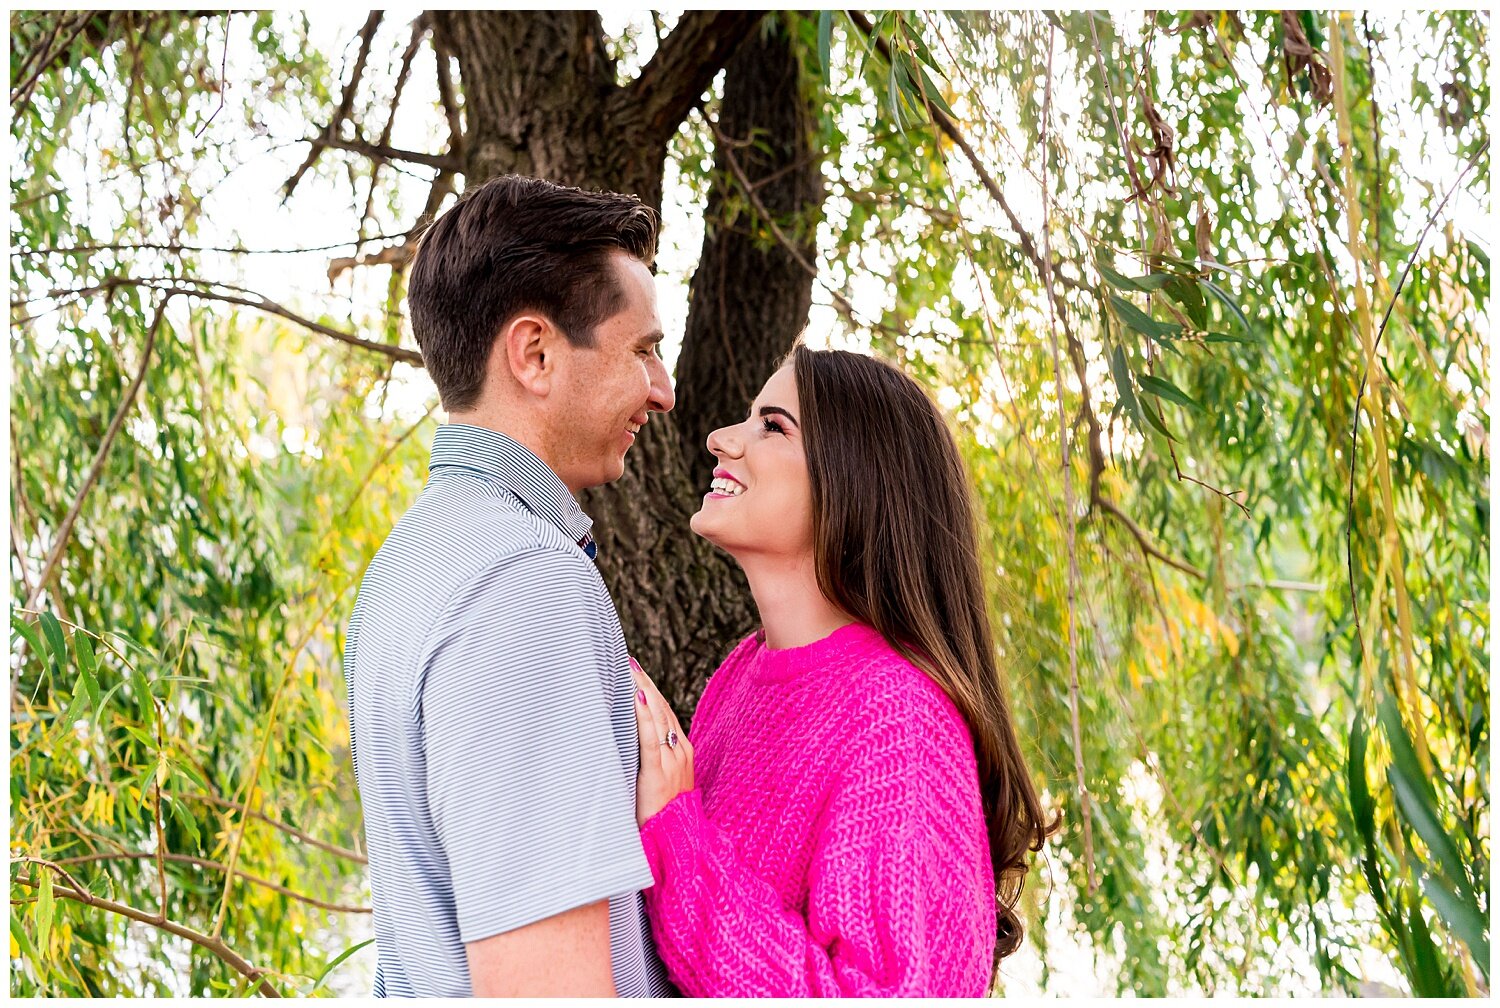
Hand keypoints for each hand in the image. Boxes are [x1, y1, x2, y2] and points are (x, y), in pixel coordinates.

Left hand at [630, 656, 692, 825]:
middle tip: (628, 661)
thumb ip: (649, 761)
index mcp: (682, 752)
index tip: (636, 671)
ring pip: (657, 717)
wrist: (674, 841)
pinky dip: (644, 715)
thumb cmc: (661, 815)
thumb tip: (626, 741)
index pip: (665, 713)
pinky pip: (651, 738)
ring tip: (628, 669)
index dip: (651, 691)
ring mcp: (672, 761)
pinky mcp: (659, 772)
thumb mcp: (658, 782)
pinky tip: (637, 696)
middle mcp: (680, 751)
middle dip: (645, 683)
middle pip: (661, 709)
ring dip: (643, 690)